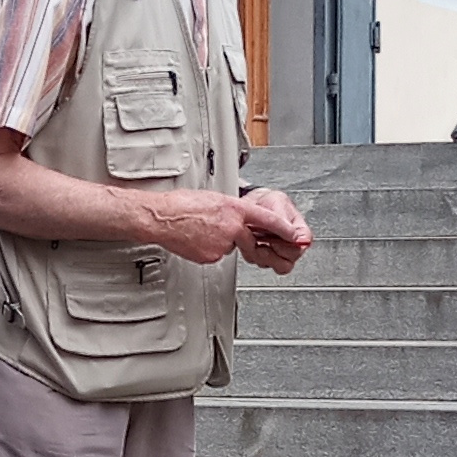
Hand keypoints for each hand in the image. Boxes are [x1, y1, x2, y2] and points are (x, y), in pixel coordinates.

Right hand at [146, 186, 310, 270]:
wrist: (162, 218)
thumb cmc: (181, 205)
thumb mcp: (213, 199)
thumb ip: (230, 210)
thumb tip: (236, 216)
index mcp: (234, 209)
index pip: (268, 220)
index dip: (284, 229)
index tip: (295, 235)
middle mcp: (231, 227)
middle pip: (248, 239)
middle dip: (240, 238)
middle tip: (221, 230)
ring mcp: (221, 244)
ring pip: (230, 247)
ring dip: (220, 241)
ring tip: (201, 230)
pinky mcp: (211, 257)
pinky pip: (216, 255)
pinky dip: (208, 249)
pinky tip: (195, 239)